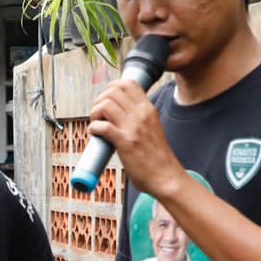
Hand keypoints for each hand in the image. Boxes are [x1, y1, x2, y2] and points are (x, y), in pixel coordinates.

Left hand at [88, 79, 186, 198]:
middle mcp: (142, 114)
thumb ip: (139, 119)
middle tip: (98, 115)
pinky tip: (95, 135)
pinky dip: (93, 128)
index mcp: (148, 109)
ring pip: (106, 105)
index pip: (128, 83)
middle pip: (113, 91)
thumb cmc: (156, 157)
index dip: (111, 89)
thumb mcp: (152, 128)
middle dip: (99, 100)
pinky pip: (103, 126)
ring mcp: (134, 127)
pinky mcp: (126, 142)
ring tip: (96, 125)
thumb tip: (118, 116)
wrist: (166, 176)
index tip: (106, 102)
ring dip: (95, 113)